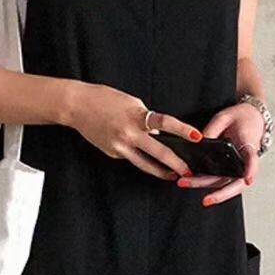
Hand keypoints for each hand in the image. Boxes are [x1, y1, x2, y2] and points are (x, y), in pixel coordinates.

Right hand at [67, 82, 202, 181]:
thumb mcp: (131, 103)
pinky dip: (137, 156)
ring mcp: (120, 147)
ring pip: (145, 164)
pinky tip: (135, 151)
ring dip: (160, 171)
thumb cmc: (105, 99)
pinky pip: (130, 157)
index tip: (197, 136)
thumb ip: (146, 119)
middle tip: (188, 171)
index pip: (165, 124)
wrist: (78, 106)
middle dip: (176, 164)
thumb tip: (157, 134)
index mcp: (137, 117)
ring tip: (172, 175)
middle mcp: (130, 135)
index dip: (183, 130)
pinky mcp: (112, 153)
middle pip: (159, 153)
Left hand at [175, 99, 262, 205]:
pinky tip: (190, 181)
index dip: (250, 169)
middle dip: (221, 194)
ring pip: (224, 183)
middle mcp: (245, 161)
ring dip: (205, 187)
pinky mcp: (230, 169)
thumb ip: (212, 129)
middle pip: (236, 182)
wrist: (250, 117)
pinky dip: (205, 183)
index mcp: (248, 145)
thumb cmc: (240, 117)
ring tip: (184, 183)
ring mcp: (238, 168)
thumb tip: (197, 143)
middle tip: (205, 200)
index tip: (247, 179)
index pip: (252, 159)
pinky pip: (219, 179)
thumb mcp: (224, 117)